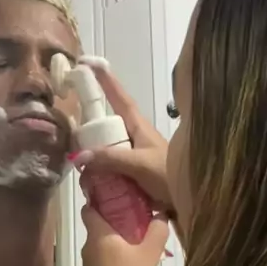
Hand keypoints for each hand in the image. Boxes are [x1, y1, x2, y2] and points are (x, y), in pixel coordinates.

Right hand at [73, 58, 172, 211]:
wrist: (190, 201)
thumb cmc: (169, 176)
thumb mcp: (140, 164)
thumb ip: (111, 159)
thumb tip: (81, 157)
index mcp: (139, 126)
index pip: (120, 97)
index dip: (105, 80)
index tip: (88, 64)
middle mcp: (135, 137)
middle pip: (106, 127)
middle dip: (90, 133)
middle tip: (75, 143)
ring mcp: (133, 156)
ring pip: (106, 150)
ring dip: (94, 161)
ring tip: (85, 175)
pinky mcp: (132, 174)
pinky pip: (110, 170)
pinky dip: (101, 177)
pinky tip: (94, 188)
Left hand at [80, 203, 168, 265]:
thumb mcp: (149, 254)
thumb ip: (157, 231)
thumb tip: (162, 214)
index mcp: (99, 234)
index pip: (88, 208)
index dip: (97, 199)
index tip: (113, 196)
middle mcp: (88, 245)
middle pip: (97, 225)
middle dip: (113, 220)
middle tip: (134, 218)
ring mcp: (86, 262)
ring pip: (99, 244)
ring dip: (114, 240)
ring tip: (134, 241)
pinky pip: (100, 259)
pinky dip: (111, 256)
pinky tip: (127, 263)